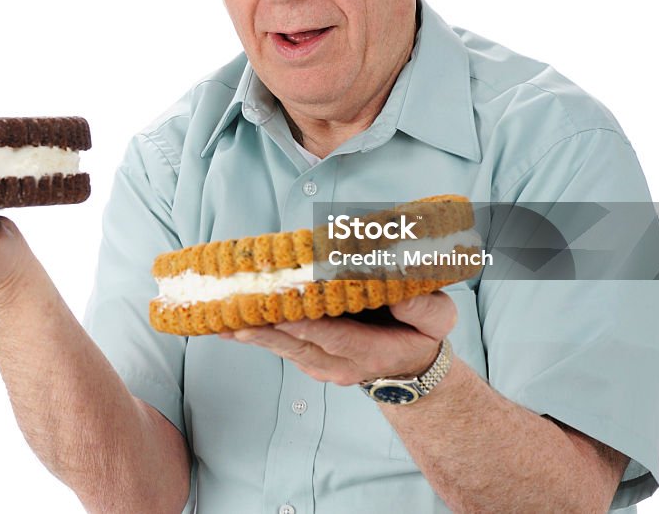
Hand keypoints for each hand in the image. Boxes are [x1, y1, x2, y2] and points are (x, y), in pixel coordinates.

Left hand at [222, 293, 455, 384]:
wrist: (411, 368)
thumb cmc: (421, 334)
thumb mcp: (438, 320)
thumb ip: (423, 307)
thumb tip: (401, 290)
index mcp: (370, 352)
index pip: (335, 337)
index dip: (308, 324)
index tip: (282, 312)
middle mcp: (339, 363)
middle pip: (297, 345)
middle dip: (265, 329)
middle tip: (233, 315)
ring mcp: (320, 364)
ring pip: (281, 346)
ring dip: (251, 331)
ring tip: (219, 316)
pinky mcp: (307, 358)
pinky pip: (278, 344)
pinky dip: (254, 331)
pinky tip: (227, 319)